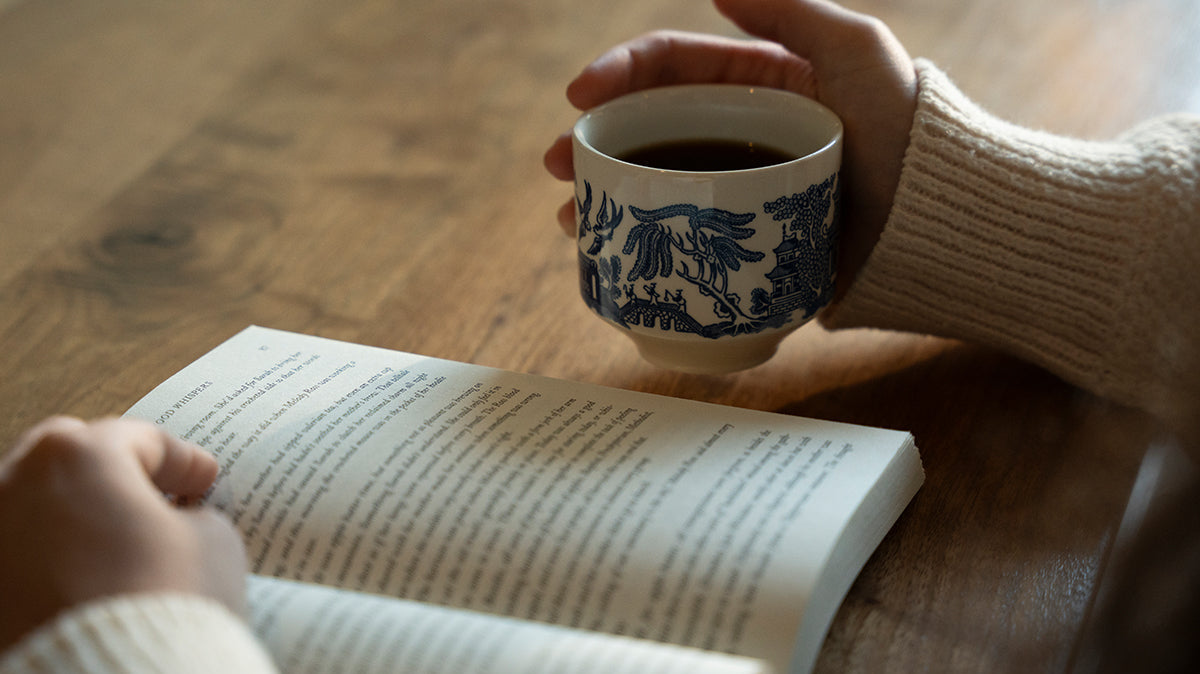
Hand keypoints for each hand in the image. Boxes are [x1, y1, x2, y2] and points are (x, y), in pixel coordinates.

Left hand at [0, 416, 245, 650]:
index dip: (183, 460)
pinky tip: (90, 580)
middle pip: (72, 460)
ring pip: (37, 508)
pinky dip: (52, 559)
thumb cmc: (164, 602)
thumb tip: (180, 523)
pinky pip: (22, 555)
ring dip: (78, 516)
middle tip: (159, 498)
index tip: (203, 481)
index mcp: (75, 454)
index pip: (139, 441)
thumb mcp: (214, 540)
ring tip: (122, 545)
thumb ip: (195, 515)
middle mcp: (15, 483)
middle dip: (116, 475)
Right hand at [544, 0, 916, 300]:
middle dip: (593, 141)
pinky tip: (608, 255)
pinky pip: (682, 236)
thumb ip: (790, 9)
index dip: (619, 73)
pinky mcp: (746, 242)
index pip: (671, 66)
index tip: (579, 95)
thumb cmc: (906, 128)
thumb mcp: (855, 49)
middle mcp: (740, 133)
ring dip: (604, 196)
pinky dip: (641, 243)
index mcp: (757, 81)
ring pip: (655, 186)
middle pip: (648, 129)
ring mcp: (739, 190)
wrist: (939, 222)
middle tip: (557, 164)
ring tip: (572, 218)